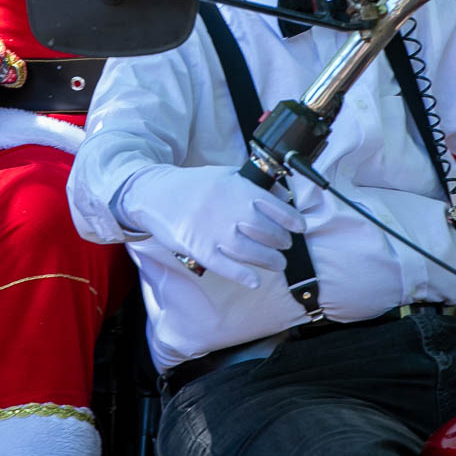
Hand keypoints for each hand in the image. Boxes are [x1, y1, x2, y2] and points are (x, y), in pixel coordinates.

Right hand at [117, 165, 305, 288]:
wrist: (156, 194)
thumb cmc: (193, 186)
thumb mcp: (224, 175)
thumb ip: (251, 185)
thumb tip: (282, 196)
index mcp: (237, 189)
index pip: (276, 207)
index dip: (292, 220)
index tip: (299, 227)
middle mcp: (229, 211)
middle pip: (267, 232)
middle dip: (282, 242)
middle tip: (285, 245)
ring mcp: (214, 232)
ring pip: (252, 252)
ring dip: (270, 261)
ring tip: (278, 263)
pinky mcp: (200, 249)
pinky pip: (227, 267)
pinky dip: (243, 275)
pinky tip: (255, 280)